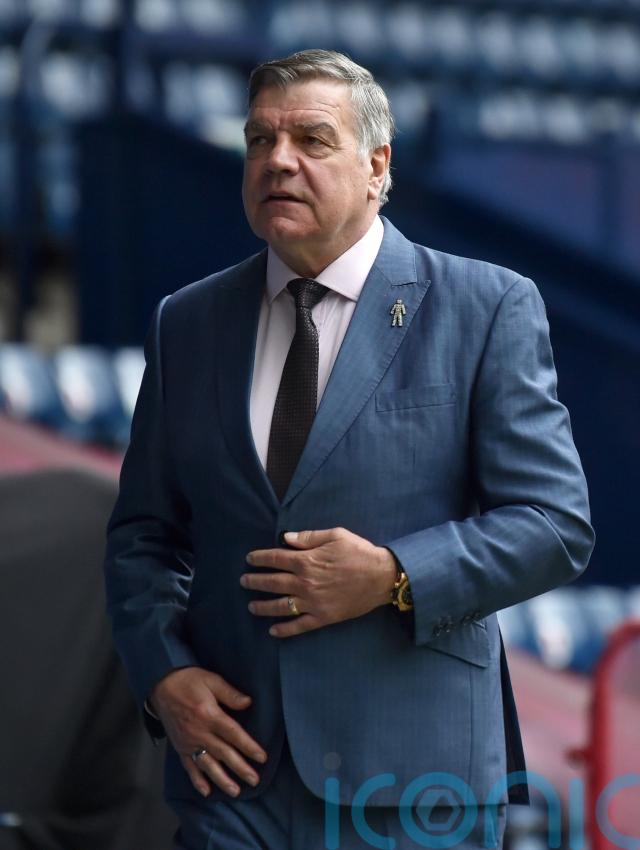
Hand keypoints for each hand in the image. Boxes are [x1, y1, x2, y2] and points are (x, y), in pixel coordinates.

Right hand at [148, 666, 267, 797]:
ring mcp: (188, 742)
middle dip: (240, 768)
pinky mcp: (180, 747)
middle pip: (223, 753)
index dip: (248, 746)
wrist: (161, 685)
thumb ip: (229, 693)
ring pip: (208, 765)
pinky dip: (197, 780)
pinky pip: (189, 767)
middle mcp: (199, 732)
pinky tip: (206, 791)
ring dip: (222, 780)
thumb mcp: (211, 680)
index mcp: (209, 715)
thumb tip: (248, 702)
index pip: (233, 734)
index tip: (262, 757)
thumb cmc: (189, 681)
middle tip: (255, 780)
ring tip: (235, 791)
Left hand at [242, 527, 397, 637]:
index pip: (275, 559)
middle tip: (244, 581)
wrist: (381, 577)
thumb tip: (286, 539)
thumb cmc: (359, 552)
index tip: (250, 559)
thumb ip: (308, 537)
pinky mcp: (323, 617)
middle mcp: (305, 583)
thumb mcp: (335, 535)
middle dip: (255, 581)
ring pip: (281, 606)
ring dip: (263, 606)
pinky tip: (273, 631)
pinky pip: (299, 626)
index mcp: (306, 561)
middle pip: (272, 582)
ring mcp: (312, 602)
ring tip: (251, 606)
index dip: (259, 558)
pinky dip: (285, 629)